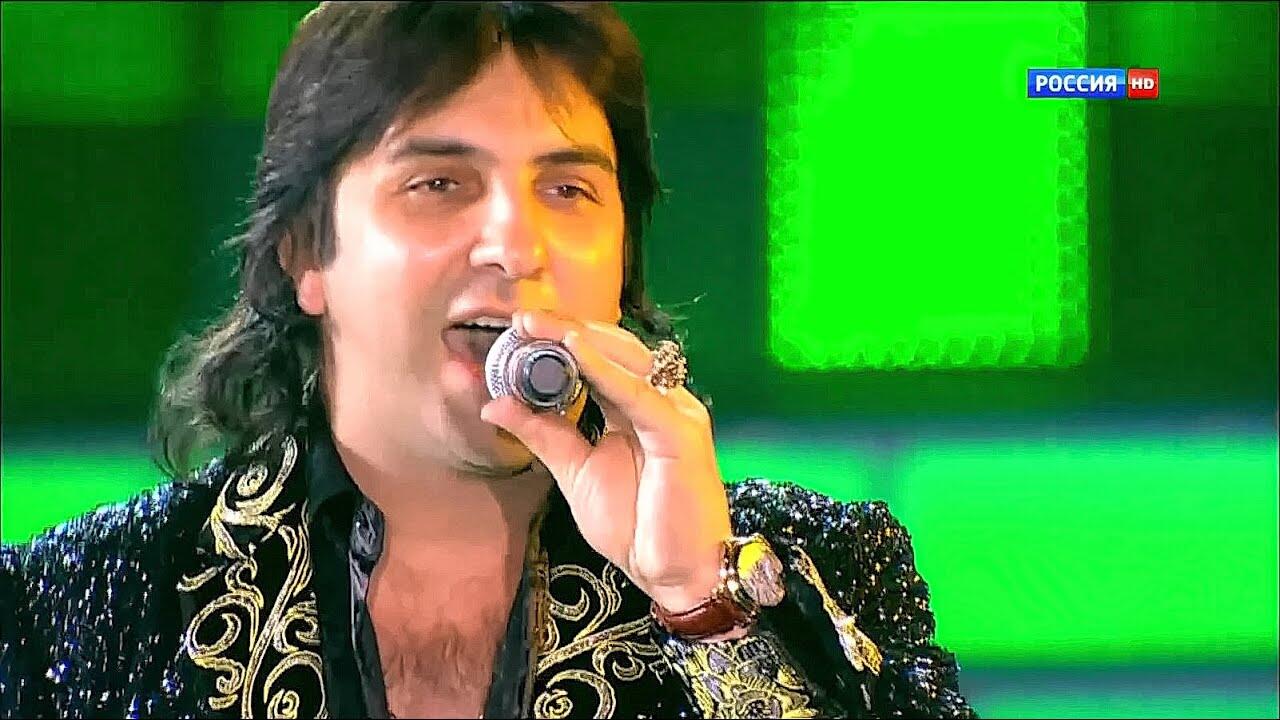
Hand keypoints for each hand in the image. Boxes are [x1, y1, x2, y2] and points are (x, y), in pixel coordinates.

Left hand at [480, 309, 732, 611]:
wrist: (677, 575)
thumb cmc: (638, 527)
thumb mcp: (576, 474)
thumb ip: (543, 435)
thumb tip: (495, 404)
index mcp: (636, 408)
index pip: (599, 360)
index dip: (561, 339)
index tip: (519, 327)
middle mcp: (659, 400)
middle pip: (613, 349)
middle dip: (567, 328)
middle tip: (521, 316)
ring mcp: (675, 411)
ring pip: (627, 360)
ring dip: (582, 339)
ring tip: (540, 325)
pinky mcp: (682, 431)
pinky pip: (638, 394)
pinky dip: (605, 371)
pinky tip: (575, 352)